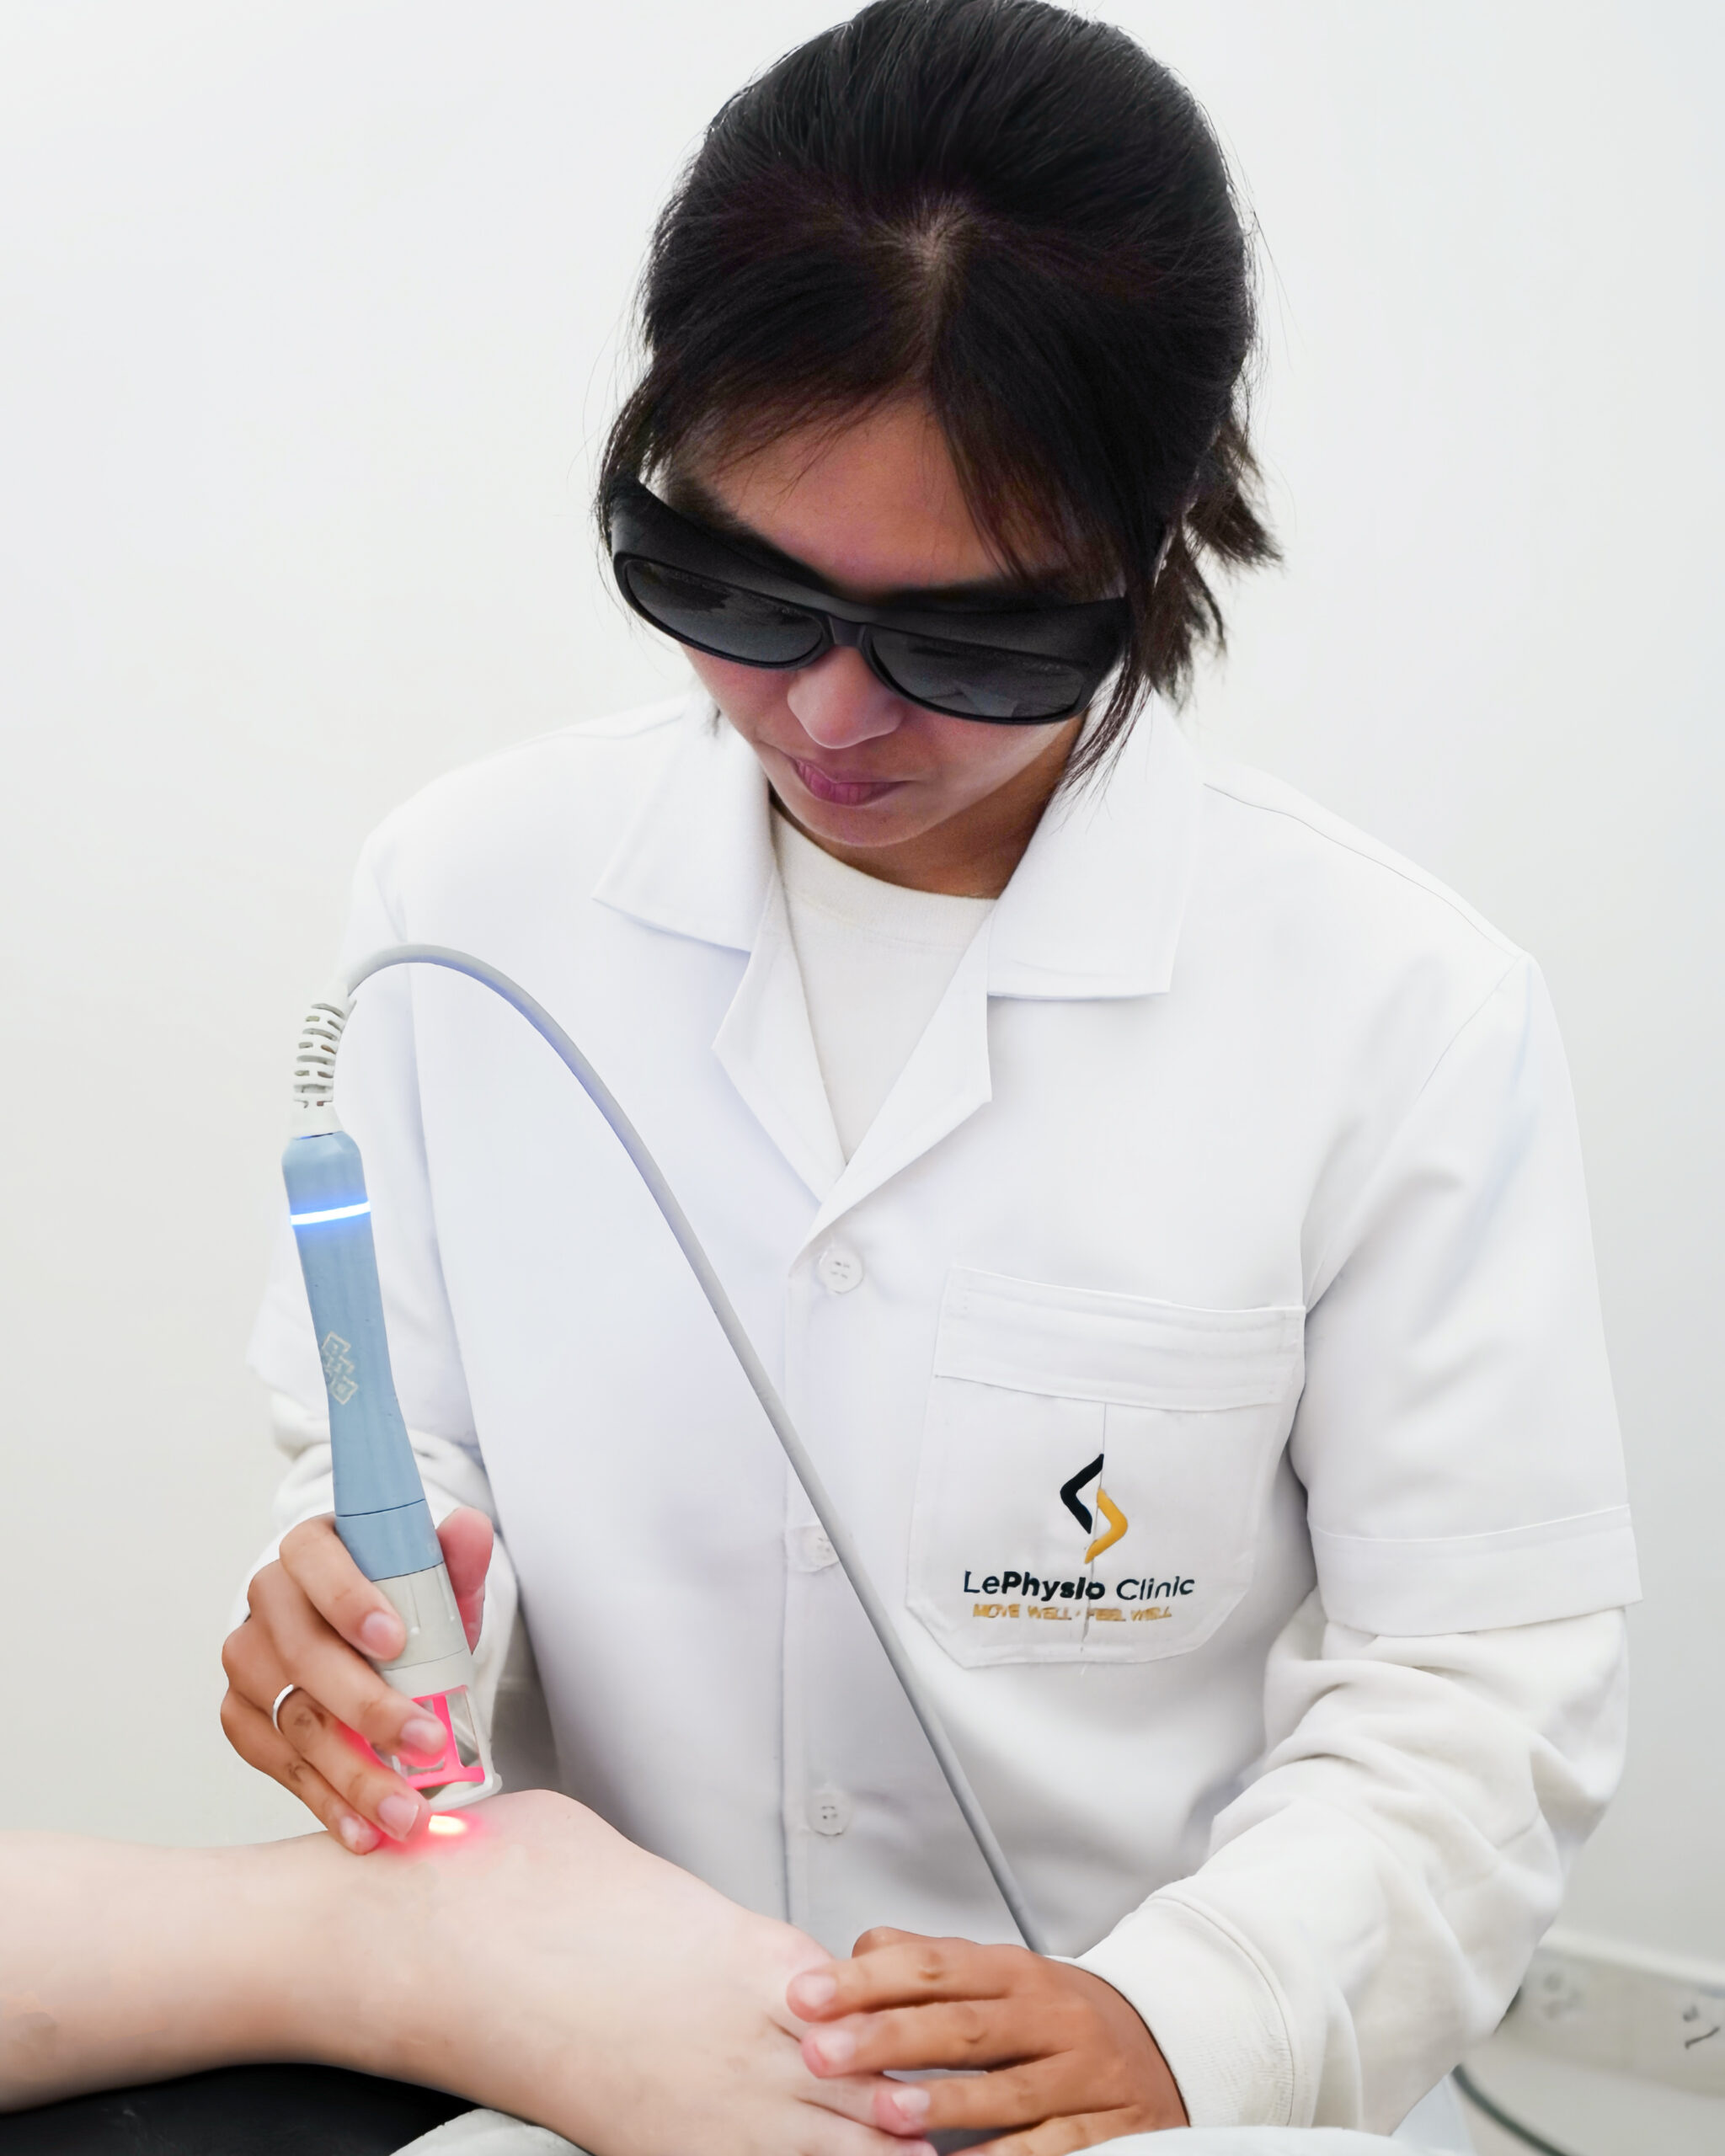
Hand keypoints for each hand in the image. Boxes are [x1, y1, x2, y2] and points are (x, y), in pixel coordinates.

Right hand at [220, 1507, 492, 1850]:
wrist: (365, 1638)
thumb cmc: (400, 1600)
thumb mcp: (435, 1576)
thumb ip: (454, 1555)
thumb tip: (470, 1528)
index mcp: (310, 1549)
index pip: (315, 1562)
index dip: (350, 1600)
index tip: (395, 1641)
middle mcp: (268, 1601)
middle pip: (304, 1657)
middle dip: (368, 1708)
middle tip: (427, 1743)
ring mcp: (247, 1662)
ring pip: (292, 1722)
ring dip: (351, 1773)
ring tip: (406, 1810)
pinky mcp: (242, 1717)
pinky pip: (279, 1765)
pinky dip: (326, 1801)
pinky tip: (364, 1830)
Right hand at [314, 1791, 921, 2155]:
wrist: (429, 1940)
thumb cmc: (505, 1884)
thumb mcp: (613, 1850)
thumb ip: (667, 1887)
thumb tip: (661, 1894)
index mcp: (742, 1946)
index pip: (860, 1993)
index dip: (887, 2012)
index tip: (903, 2023)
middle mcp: (738, 2030)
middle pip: (868, 2079)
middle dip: (907, 2093)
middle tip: (945, 2104)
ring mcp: (699, 2101)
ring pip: (829, 2142)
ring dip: (868, 2144)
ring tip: (914, 2150)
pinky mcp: (643, 2146)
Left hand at [787, 1928, 1188, 2154]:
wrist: (1159, 2041)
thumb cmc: (1052, 2012)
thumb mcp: (994, 1972)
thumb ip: (924, 1961)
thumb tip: (853, 1950)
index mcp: (1012, 1971)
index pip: (932, 1967)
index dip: (866, 1980)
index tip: (807, 1995)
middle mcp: (1047, 2014)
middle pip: (962, 2023)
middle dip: (888, 2037)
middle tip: (823, 2051)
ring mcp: (1078, 2071)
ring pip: (1008, 2087)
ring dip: (946, 2101)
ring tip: (886, 2111)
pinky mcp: (1106, 2125)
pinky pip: (1052, 2145)